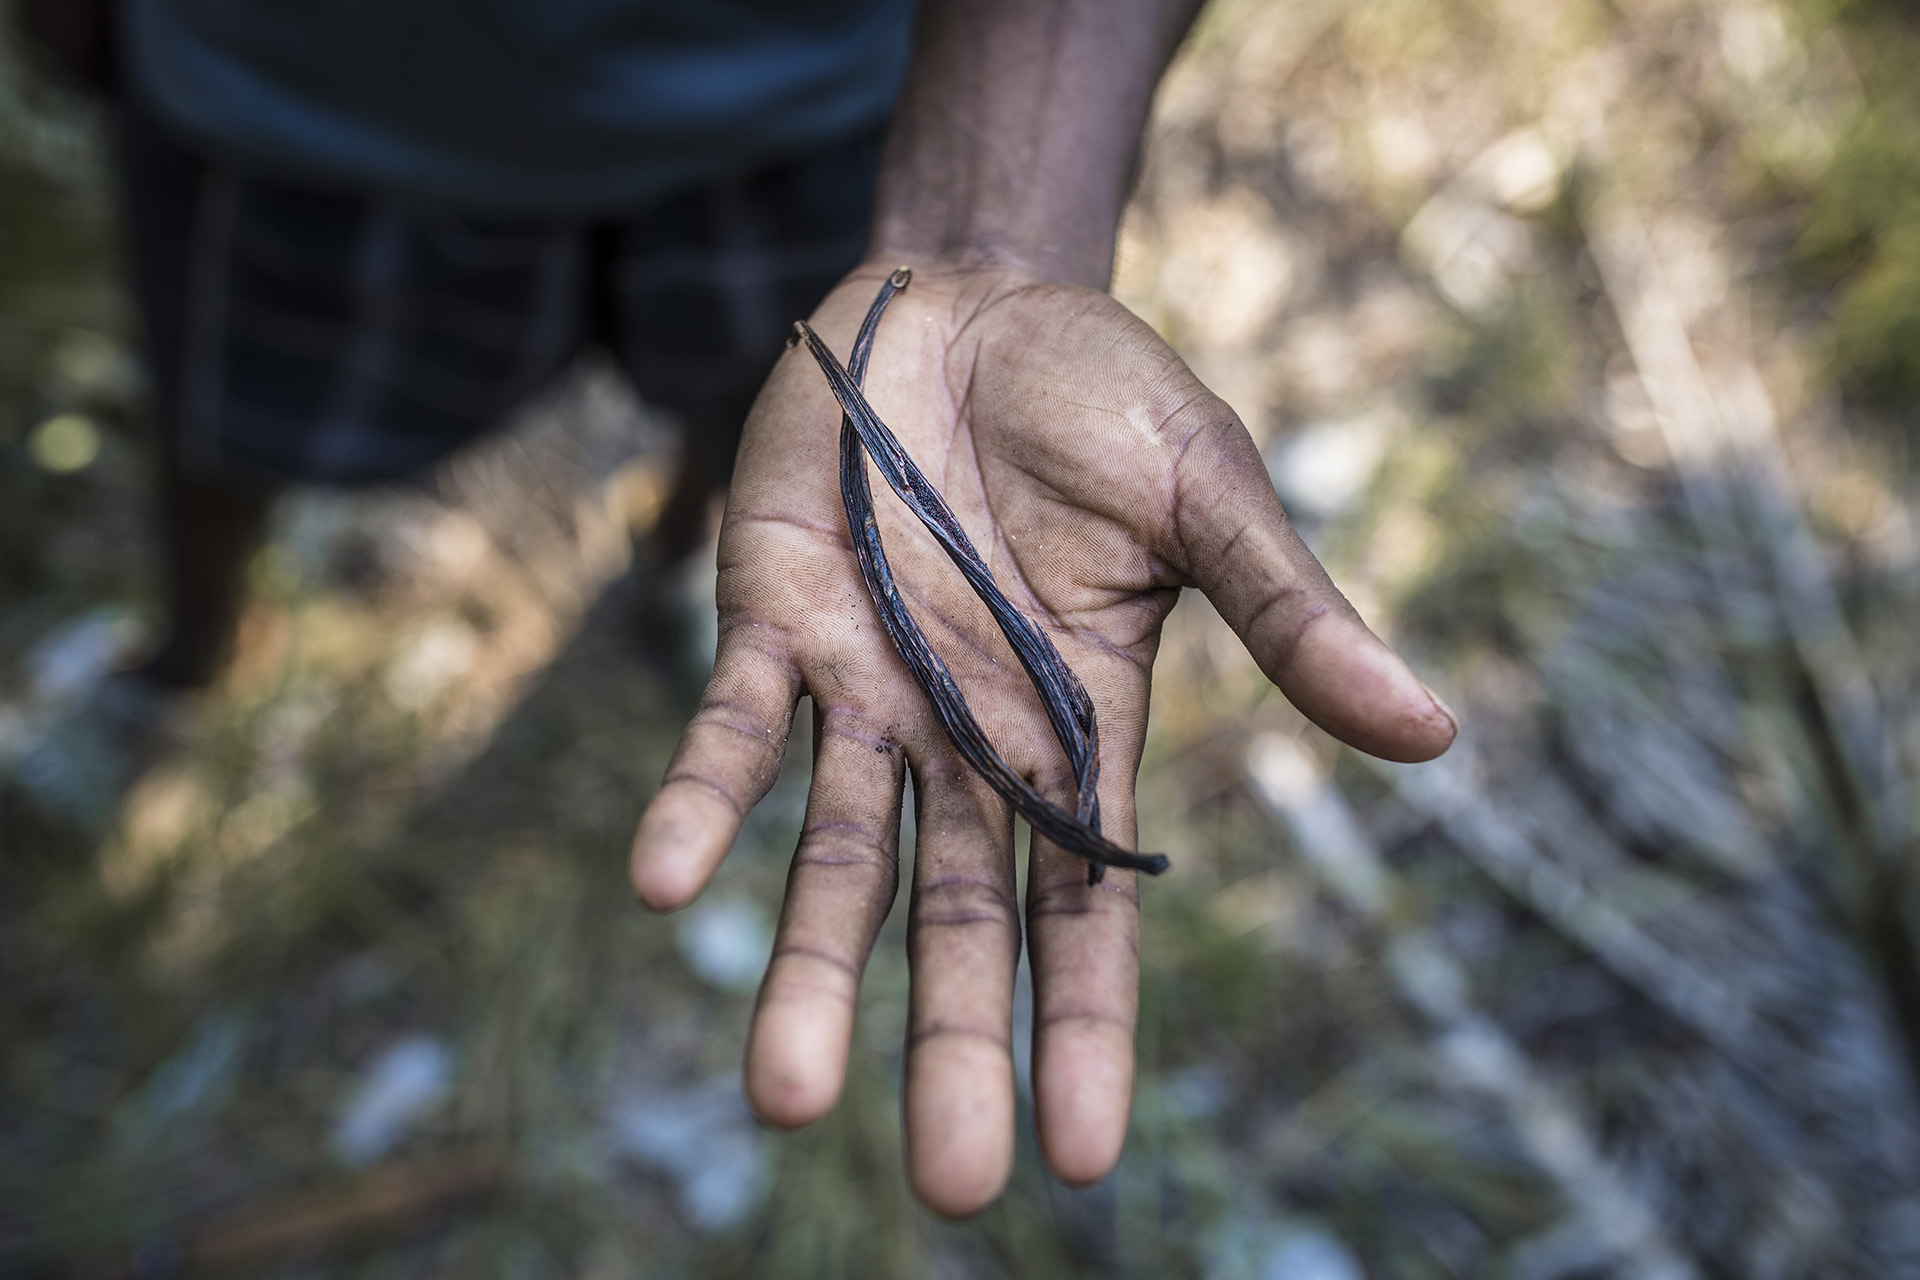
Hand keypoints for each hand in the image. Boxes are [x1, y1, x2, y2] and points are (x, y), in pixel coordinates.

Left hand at [628, 260, 1455, 1215]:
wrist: (964, 298)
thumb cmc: (1103, 398)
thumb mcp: (1209, 496)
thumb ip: (1289, 617)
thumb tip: (1434, 734)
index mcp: (1080, 727)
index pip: (1085, 906)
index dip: (1081, 1026)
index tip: (1075, 1159)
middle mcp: (967, 739)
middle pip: (954, 919)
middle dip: (951, 1045)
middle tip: (947, 1187)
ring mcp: (866, 690)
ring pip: (832, 858)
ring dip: (807, 973)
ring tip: (785, 1097)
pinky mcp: (771, 621)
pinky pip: (732, 728)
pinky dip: (700, 802)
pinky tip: (663, 884)